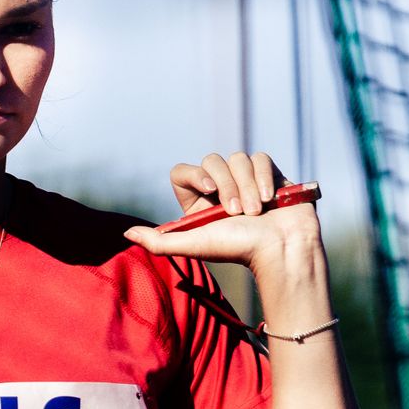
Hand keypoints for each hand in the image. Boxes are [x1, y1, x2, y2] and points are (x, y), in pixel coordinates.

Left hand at [122, 152, 320, 269]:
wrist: (282, 250)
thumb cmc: (239, 250)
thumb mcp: (195, 246)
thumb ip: (159, 242)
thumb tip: (126, 232)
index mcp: (199, 202)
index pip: (182, 172)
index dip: (193, 175)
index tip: (208, 190)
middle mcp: (221, 188)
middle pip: (212, 160)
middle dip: (226, 185)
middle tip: (237, 212)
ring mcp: (246, 179)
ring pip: (238, 158)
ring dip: (247, 185)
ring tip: (256, 211)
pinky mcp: (269, 173)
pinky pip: (260, 157)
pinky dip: (264, 176)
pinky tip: (270, 198)